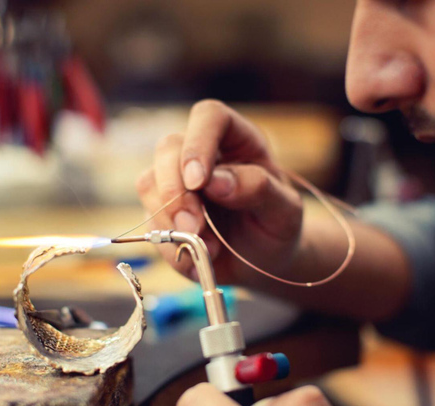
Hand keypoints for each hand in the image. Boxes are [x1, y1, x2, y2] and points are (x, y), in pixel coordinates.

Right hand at [136, 100, 303, 283]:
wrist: (262, 260)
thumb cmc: (277, 226)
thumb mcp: (284, 210)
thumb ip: (257, 189)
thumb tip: (215, 181)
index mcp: (236, 140)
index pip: (209, 117)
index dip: (198, 143)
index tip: (198, 182)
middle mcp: (202, 154)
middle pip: (168, 147)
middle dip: (175, 190)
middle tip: (193, 227)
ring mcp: (177, 182)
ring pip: (149, 183)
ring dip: (169, 219)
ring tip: (206, 246)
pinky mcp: (162, 212)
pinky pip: (149, 221)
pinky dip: (169, 244)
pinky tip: (197, 256)